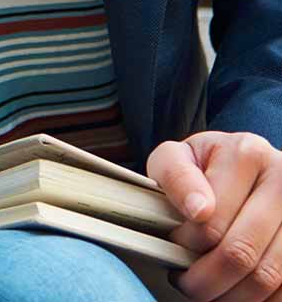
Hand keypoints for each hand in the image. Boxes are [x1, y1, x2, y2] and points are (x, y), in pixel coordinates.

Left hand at [148, 130, 281, 299]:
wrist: (243, 168)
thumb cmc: (205, 167)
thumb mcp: (179, 156)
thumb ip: (175, 176)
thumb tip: (198, 210)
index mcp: (247, 154)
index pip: (211, 221)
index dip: (186, 244)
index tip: (174, 248)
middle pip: (241, 253)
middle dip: (207, 280)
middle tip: (188, 284)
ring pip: (267, 277)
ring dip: (233, 295)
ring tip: (210, 290)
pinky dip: (260, 300)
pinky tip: (238, 292)